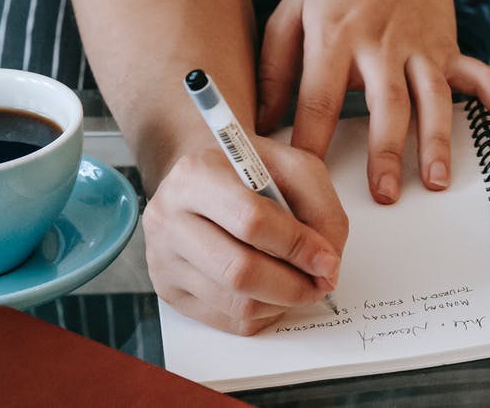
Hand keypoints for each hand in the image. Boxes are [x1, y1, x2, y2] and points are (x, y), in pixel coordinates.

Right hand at [145, 134, 347, 335]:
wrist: (202, 181)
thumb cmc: (249, 174)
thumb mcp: (294, 168)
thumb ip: (322, 209)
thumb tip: (327, 264)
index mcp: (198, 175)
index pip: (251, 222)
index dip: (297, 247)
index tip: (327, 260)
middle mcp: (168, 217)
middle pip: (239, 271)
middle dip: (293, 285)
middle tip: (320, 283)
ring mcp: (162, 258)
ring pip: (234, 303)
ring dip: (281, 302)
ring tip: (301, 286)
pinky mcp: (168, 291)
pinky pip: (225, 320)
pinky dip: (262, 314)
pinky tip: (274, 293)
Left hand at [255, 0, 489, 202]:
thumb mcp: (293, 7)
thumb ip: (273, 65)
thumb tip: (259, 121)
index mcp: (335, 35)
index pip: (318, 97)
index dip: (309, 140)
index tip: (303, 179)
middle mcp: (381, 44)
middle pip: (385, 104)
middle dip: (385, 151)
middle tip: (383, 194)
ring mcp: (421, 48)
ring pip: (433, 99)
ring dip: (437, 141)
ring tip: (436, 181)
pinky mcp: (448, 50)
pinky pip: (481, 79)